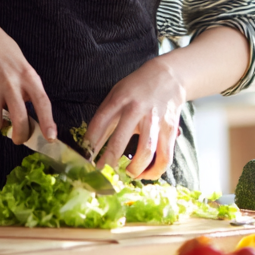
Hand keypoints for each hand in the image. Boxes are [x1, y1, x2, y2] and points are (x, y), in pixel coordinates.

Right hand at [0, 10, 56, 146]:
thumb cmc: (0, 48)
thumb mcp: (21, 62)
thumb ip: (26, 85)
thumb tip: (28, 110)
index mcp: (27, 74)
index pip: (42, 102)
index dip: (48, 122)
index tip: (51, 137)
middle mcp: (10, 83)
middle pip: (19, 120)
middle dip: (20, 136)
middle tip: (18, 138)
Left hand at [85, 58, 185, 179]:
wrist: (168, 77)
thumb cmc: (136, 88)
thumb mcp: (116, 95)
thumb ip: (105, 118)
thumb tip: (90, 146)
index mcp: (119, 100)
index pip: (98, 125)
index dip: (89, 145)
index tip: (84, 161)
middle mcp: (136, 110)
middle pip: (119, 142)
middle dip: (107, 164)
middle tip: (101, 177)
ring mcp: (154, 121)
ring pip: (145, 153)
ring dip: (134, 170)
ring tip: (126, 175)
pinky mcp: (170, 130)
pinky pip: (164, 157)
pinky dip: (155, 171)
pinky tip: (145, 174)